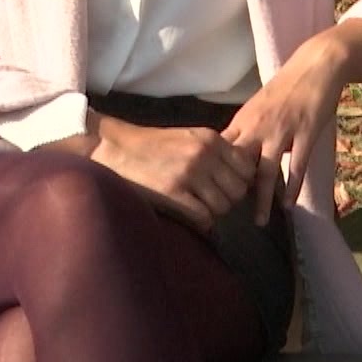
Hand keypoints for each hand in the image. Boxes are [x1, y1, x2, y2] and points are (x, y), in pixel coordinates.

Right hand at [46, 114, 256, 233]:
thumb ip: (216, 152)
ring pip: (223, 206)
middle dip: (230, 199)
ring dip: (214, 212)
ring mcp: (189, 175)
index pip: (247, 168)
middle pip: (238, 190)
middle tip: (213, 200)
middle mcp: (204, 156)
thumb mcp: (189, 138)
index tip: (229, 187)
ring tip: (199, 208)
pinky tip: (191, 217)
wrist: (115, 148)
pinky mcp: (173, 194)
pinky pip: (203, 217)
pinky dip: (201, 222)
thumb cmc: (153, 146)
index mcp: (211, 139)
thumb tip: (243, 172)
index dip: (242, 181)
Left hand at [222, 36, 347, 224]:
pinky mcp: (305, 133)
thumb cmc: (286, 87)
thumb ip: (245, 130)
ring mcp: (282, 131)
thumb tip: (231, 154)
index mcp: (243, 120)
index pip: (220, 152)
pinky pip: (296, 165)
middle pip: (238, 165)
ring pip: (266, 171)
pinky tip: (288, 204)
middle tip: (229, 215)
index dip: (212, 174)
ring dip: (262, 199)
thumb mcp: (257, 106)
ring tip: (259, 221)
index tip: (208, 195)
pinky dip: (292, 187)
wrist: (315, 65)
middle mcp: (258, 127)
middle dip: (232, 191)